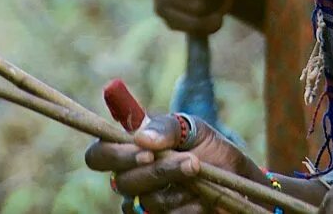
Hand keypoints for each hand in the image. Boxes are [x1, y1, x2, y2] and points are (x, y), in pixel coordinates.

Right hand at [85, 112, 264, 213]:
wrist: (234, 176)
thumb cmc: (206, 146)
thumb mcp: (191, 127)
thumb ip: (166, 127)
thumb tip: (142, 138)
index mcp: (129, 150)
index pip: (98, 155)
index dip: (114, 156)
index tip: (145, 153)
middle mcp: (130, 179)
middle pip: (123, 182)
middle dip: (159, 171)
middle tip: (191, 162)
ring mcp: (143, 204)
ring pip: (147, 202)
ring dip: (179, 188)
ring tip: (202, 175)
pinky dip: (189, 207)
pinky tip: (203, 198)